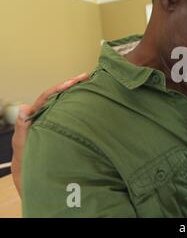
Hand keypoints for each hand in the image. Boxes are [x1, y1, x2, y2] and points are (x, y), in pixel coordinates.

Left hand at [11, 73, 88, 195]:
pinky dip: (82, 107)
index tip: (73, 82)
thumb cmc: (28, 165)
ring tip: (92, 85)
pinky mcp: (66, 130)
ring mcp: (57, 123)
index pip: (47, 98)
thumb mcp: (23, 147)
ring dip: (78, 94)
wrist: (38, 181)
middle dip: (72, 85)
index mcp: (36, 118)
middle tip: (87, 76)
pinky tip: (92, 104)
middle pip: (59, 96)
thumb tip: (25, 107)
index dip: (60, 88)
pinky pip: (74, 116)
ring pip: (67, 104)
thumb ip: (22, 129)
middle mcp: (47, 118)